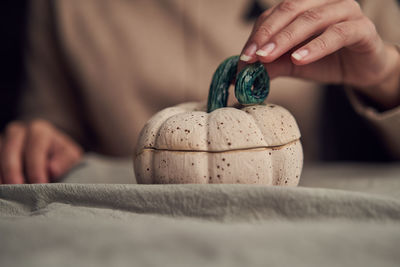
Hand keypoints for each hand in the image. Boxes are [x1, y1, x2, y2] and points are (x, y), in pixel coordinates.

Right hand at [0, 119, 82, 183]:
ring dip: (2, 174)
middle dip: (14, 171)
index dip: (36, 168)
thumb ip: (64, 160)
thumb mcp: (69, 155)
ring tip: (8, 192)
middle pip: (11, 150)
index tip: (40, 184)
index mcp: (39, 131)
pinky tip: (2, 189)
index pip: (35, 148)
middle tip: (18, 189)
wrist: (46, 147)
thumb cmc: (59, 154)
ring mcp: (3, 139)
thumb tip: (52, 169)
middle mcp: (18, 132)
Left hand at [239, 0, 399, 108]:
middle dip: (268, 34)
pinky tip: (299, 59)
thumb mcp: (292, 64)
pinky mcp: (362, 28)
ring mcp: (345, 12)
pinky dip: (315, 46)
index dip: (258, 34)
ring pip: (311, 19)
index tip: (244, 57)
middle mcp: (324, 3)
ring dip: (286, 38)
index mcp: (304, 7)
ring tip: (268, 56)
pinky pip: (337, 34)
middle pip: (290, 10)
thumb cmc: (326, 61)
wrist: (361, 70)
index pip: (275, 14)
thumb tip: (242, 73)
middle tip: (253, 56)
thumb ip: (271, 64)